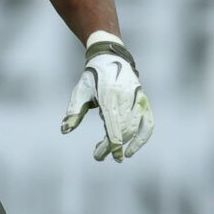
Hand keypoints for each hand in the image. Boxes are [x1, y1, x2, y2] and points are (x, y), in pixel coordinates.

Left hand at [61, 31, 154, 161]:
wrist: (110, 57)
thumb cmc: (92, 77)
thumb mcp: (80, 92)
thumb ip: (74, 112)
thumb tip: (65, 130)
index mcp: (109, 96)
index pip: (113, 126)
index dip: (111, 144)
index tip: (104, 157)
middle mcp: (126, 98)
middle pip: (123, 129)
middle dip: (112, 146)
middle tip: (99, 155)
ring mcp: (137, 98)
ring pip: (136, 127)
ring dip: (129, 144)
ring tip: (120, 155)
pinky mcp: (144, 100)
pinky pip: (148, 121)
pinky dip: (144, 136)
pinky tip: (134, 146)